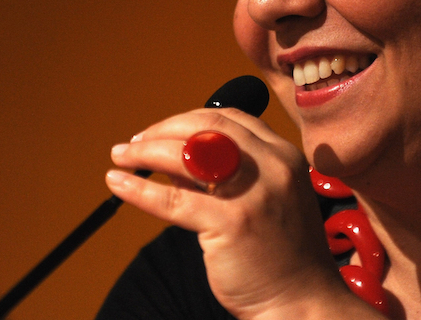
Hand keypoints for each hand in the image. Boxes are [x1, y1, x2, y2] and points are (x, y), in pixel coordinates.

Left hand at [107, 108, 379, 318]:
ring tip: (120, 156)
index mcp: (282, 156)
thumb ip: (220, 178)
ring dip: (145, 150)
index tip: (161, 131)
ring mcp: (254, 193)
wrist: (302, 302)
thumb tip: (171, 162)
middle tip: (134, 142)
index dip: (187, 119)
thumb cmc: (280, 256)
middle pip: (206, 126)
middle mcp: (272, 166)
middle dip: (162, 129)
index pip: (229, 118)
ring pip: (186, 154)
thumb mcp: (260, 201)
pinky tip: (118, 182)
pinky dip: (140, 188)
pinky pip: (174, 199)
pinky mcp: (233, 223)